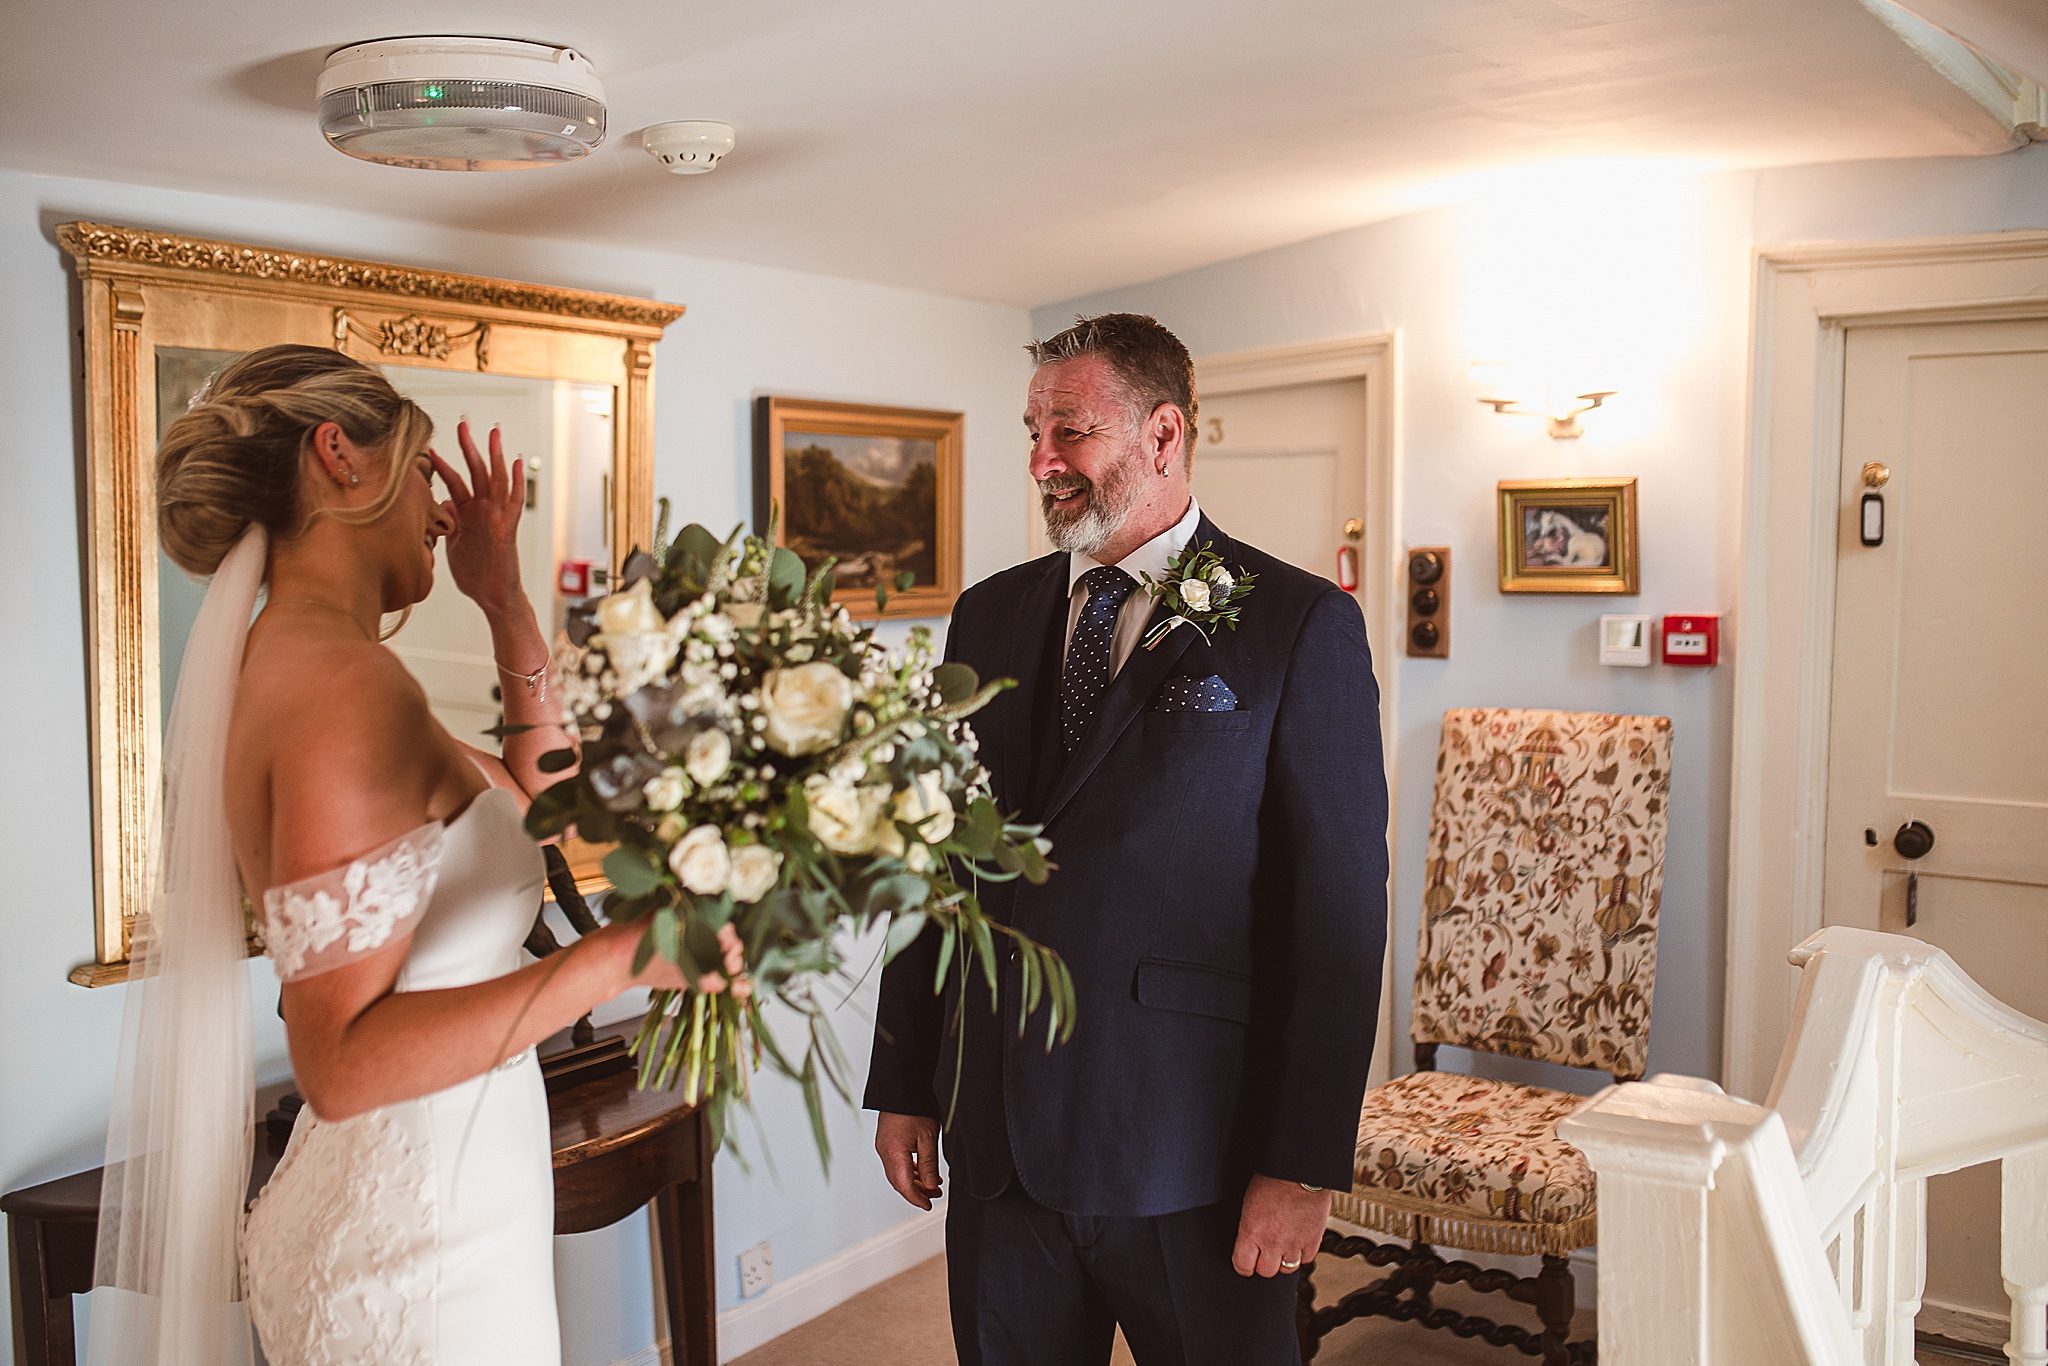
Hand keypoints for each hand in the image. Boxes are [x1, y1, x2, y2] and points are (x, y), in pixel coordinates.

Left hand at [431, 419, 524, 613]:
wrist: (493, 596)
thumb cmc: (475, 575)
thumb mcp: (452, 543)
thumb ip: (447, 521)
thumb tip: (441, 503)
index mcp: (467, 513)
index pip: (454, 481)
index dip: (442, 463)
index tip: (429, 446)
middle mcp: (483, 510)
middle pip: (476, 471)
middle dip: (469, 446)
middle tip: (463, 423)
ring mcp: (496, 517)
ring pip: (495, 480)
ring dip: (493, 455)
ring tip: (492, 433)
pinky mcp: (506, 528)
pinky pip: (513, 501)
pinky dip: (516, 482)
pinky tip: (517, 464)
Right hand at [875, 1112, 943, 1209]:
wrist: (901, 1085)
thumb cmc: (914, 1107)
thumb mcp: (927, 1139)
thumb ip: (928, 1165)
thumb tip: (929, 1186)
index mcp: (894, 1154)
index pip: (905, 1186)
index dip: (917, 1199)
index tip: (928, 1205)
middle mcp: (885, 1152)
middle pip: (899, 1182)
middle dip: (916, 1192)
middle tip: (934, 1196)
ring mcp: (884, 1146)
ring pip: (897, 1173)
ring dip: (914, 1181)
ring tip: (932, 1183)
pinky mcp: (886, 1140)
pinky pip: (896, 1162)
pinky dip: (909, 1170)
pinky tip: (922, 1169)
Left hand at [1231, 1174, 1330, 1276]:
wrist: (1300, 1170)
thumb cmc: (1273, 1178)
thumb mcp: (1249, 1203)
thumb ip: (1249, 1226)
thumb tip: (1248, 1241)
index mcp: (1252, 1231)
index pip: (1242, 1266)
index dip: (1244, 1265)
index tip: (1247, 1261)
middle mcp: (1272, 1242)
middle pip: (1265, 1272)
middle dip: (1264, 1263)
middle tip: (1266, 1251)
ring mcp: (1294, 1244)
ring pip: (1287, 1269)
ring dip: (1284, 1259)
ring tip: (1283, 1244)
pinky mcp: (1312, 1241)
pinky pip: (1306, 1259)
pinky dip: (1302, 1253)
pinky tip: (1298, 1240)